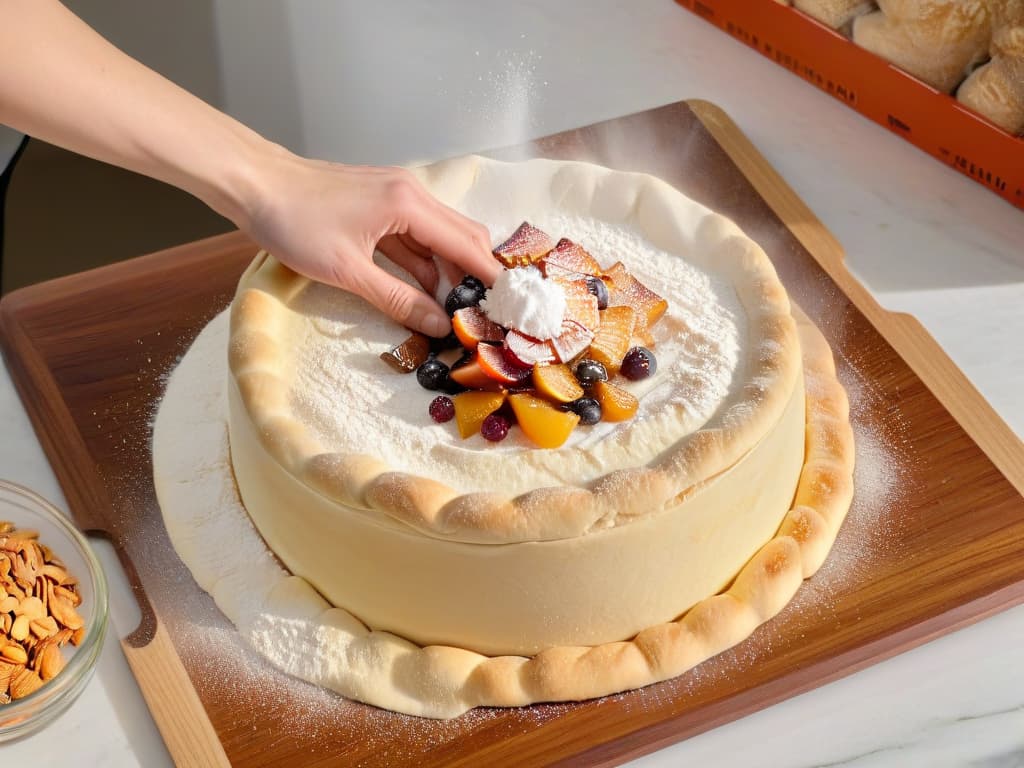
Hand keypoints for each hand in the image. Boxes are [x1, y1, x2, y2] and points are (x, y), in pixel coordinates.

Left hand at [242, 152, 499, 336]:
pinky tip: (423, 288)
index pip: (467, 245)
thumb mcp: (348, 272)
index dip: (491, 278)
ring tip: (455, 308)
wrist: (254, 183)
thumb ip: (398, 299)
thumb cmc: (294, 222)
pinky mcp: (380, 202)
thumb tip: (438, 325)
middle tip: (483, 311)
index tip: (509, 306)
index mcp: (409, 205)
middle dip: (476, 274)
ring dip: (450, 270)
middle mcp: (411, 193)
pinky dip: (425, 261)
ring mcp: (396, 195)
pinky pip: (416, 234)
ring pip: (440, 236)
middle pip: (463, 236)